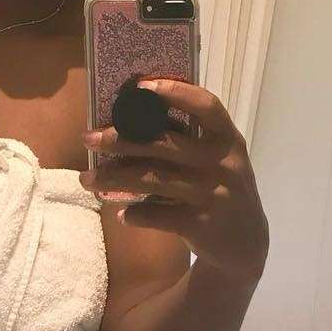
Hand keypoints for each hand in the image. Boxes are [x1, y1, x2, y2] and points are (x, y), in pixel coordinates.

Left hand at [80, 79, 269, 283]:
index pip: (206, 106)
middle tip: (88, 138)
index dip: (175, 92)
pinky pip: (156, 215)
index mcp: (228, 140)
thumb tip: (134, 119)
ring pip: (152, 180)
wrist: (245, 244)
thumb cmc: (222, 191)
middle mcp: (222, 164)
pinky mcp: (199, 225)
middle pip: (164, 144)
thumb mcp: (219, 160)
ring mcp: (211, 195)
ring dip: (113, 179)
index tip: (141, 86)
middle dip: (121, 139)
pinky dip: (134, 214)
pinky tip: (121, 214)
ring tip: (86, 179)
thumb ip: (191, 141)